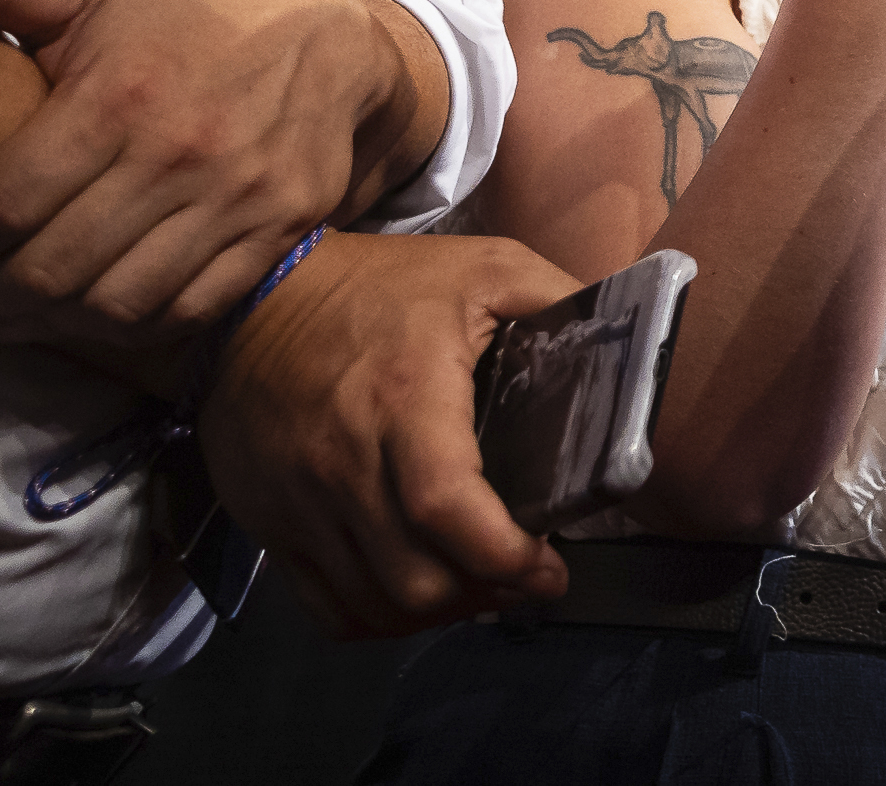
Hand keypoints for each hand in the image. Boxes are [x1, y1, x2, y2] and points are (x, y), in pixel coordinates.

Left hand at [0, 0, 439, 362]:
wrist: (328, 42)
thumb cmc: (190, 28)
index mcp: (119, 95)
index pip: (6, 203)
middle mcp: (179, 151)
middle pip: (51, 267)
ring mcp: (235, 197)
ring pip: (114, 302)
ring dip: (45, 326)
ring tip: (7, 320)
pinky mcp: (279, 230)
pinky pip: (185, 310)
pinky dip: (125, 330)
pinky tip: (86, 319)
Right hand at [200, 228, 574, 636]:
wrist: (255, 298)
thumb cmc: (380, 285)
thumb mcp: (486, 267)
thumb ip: (560, 297)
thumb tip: (631, 334)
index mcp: (406, 399)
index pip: (449, 508)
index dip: (505, 556)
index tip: (550, 568)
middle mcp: (345, 463)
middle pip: (414, 578)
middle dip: (485, 594)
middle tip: (528, 579)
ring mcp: (299, 502)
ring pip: (372, 602)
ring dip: (438, 613)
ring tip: (482, 588)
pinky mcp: (269, 524)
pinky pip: (324, 605)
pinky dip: (377, 618)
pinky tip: (417, 597)